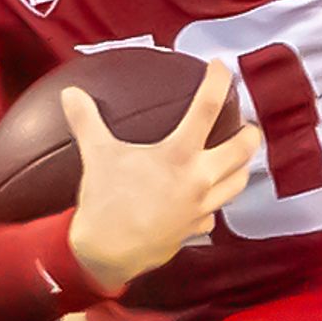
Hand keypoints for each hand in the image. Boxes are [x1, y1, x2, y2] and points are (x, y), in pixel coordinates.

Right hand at [64, 62, 260, 292]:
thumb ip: (87, 122)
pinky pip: (215, 212)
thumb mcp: (96, 155)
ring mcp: (202, 206)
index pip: (207, 109)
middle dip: (250, 132)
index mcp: (179, 156)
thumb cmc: (105, 202)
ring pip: (239, 182)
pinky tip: (206, 199)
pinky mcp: (197, 227)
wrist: (108, 253)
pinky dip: (215, 202)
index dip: (218, 83)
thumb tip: (71, 93)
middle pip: (243, 149)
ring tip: (236, 157)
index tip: (221, 68)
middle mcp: (199, 179)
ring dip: (241, 167)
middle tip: (245, 123)